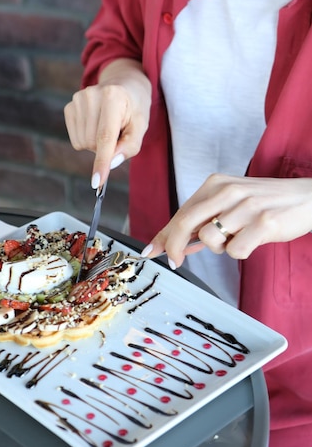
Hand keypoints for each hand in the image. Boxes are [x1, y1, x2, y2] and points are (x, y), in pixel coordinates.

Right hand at [64, 58, 150, 187]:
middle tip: (117, 131)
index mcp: (113, 97)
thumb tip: (111, 162)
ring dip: (96, 143)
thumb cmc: (134, 109)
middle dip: (106, 147)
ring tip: (107, 126)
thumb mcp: (140, 126)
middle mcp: (91, 95)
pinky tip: (95, 124)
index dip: (101, 162)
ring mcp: (77, 100)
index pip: (105, 137)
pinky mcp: (69, 107)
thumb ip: (130, 146)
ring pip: (83, 144)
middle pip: (93, 144)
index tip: (97, 182)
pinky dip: (87, 139)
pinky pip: (76, 140)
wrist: (124, 85)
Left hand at [142, 174, 311, 267]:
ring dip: (219, 248)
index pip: (181, 212)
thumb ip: (205, 218)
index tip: (151, 250)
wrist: (308, 198)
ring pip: (209, 240)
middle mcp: (228, 191)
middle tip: (176, 262)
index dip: (164, 235)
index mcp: (216, 184)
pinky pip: (235, 250)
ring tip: (237, 238)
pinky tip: (253, 241)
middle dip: (173, 246)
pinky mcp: (263, 223)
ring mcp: (246, 206)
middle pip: (185, 223)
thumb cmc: (267, 203)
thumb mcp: (232, 202)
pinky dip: (240, 252)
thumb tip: (174, 242)